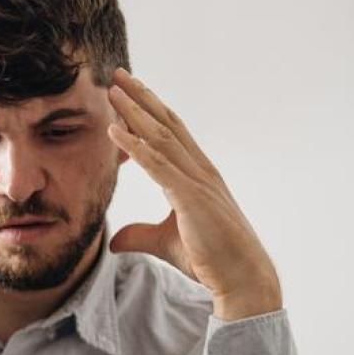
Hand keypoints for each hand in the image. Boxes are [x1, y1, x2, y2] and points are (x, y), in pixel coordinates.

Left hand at [106, 68, 282, 321]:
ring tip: (112, 91)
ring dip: (134, 112)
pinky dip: (135, 146)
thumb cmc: (211, 260)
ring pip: (161, 138)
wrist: (242, 280)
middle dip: (140, 98)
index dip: (148, 111)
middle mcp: (200, 171)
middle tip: (117, 74)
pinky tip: (114, 130)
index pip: (170, 134)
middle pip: (165, 125)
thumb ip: (139, 235)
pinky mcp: (192, 199)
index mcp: (197, 176)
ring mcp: (198, 182)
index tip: (126, 91)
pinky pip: (158, 166)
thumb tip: (114, 240)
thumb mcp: (165, 243)